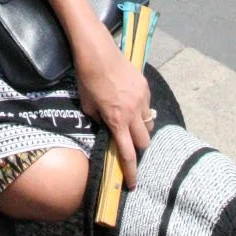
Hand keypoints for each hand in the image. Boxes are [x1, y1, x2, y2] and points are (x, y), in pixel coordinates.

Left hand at [74, 40, 152, 187]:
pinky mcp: (145, 87)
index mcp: (116, 120)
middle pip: (144, 141)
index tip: (133, 184)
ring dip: (141, 129)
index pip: (127, 153)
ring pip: (149, 124)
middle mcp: (133, 112)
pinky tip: (129, 102)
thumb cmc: (87, 78)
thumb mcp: (87, 105)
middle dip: (138, 148)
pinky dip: (141, 110)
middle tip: (128, 145)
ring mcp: (142, 99)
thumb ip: (98, 120)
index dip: (131, 171)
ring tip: (129, 123)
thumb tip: (106, 128)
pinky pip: (147, 106)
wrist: (97, 51)